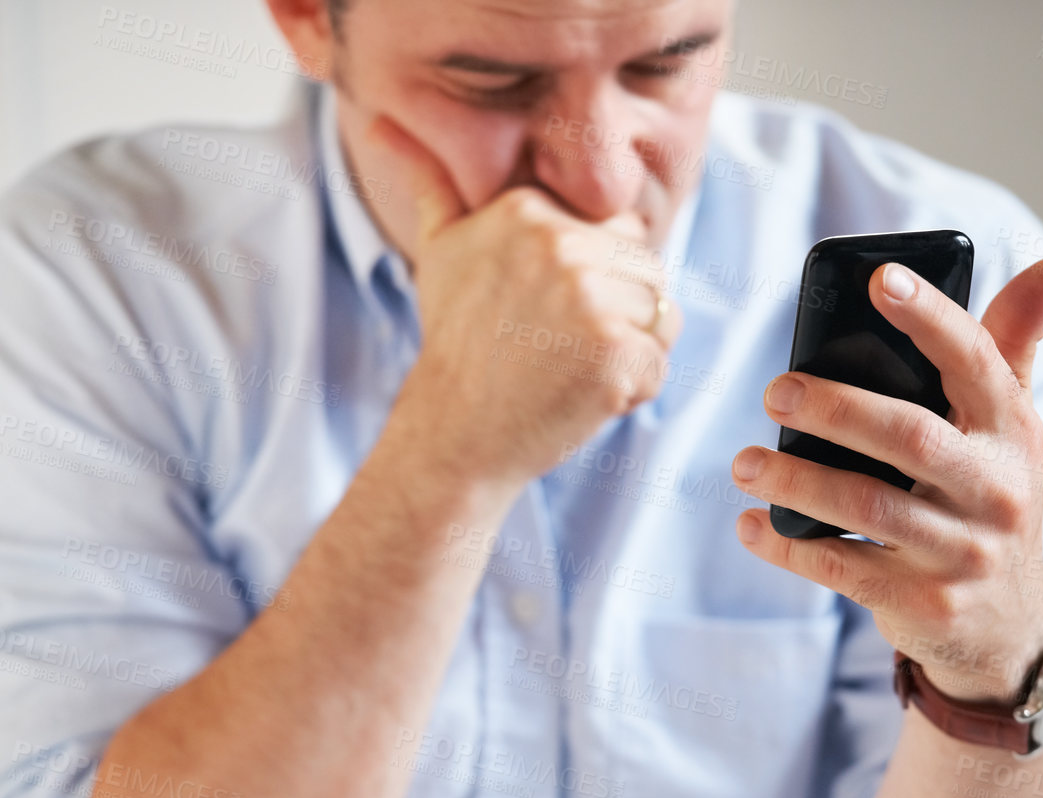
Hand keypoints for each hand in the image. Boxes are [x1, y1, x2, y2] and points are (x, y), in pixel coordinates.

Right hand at [364, 116, 683, 490]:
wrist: (455, 432)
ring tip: (568, 368)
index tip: (543, 310)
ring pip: (661, 315)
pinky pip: (659, 364)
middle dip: (616, 314)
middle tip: (553, 347)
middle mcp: (560, 243)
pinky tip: (580, 395)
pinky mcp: (615, 351)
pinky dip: (630, 391)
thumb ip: (431, 180)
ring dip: (628, 352)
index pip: (619, 230)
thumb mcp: (440, 248)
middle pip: (646, 270)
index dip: (595, 277)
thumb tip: (382, 121)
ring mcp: (590, 298)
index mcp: (528, 209)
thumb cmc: (456, 341)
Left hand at [729, 257, 1042, 703]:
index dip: (930, 318)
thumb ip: (1012, 347)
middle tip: (775, 391)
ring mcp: (961, 553)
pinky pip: (842, 570)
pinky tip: (752, 526)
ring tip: (745, 463)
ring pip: (868, 508)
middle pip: (910, 437)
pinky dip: (789, 547)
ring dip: (796, 483)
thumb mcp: (1011, 430)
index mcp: (1013, 432)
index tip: (880, 279)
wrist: (1007, 625)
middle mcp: (996, 491)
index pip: (976, 362)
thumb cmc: (990, 498)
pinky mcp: (923, 604)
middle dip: (836, 409)